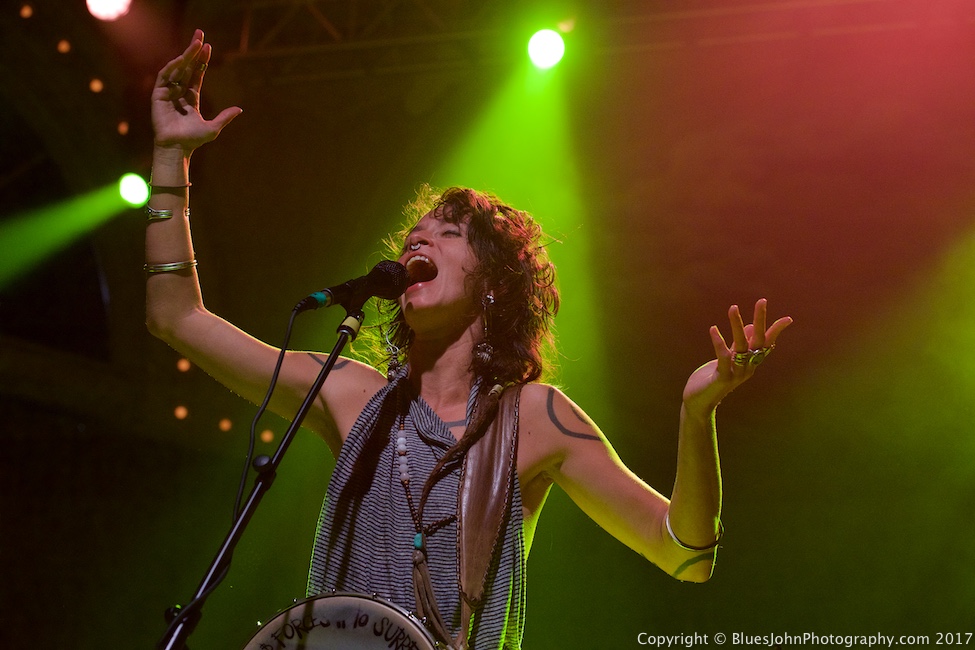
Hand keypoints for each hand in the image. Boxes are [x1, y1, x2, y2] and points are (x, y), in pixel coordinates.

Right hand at [151, 29, 240, 151]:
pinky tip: (181, 60)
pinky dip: (172, 67)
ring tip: (195, 44)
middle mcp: (179, 92)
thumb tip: (240, 109)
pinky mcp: (158, 96)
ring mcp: (168, 92)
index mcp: (191, 97)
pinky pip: (164, 77)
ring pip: (177, 69)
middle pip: (187, 67)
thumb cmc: (193, 140)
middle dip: (193, 51)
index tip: (207, 46)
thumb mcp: (213, 128)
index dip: (202, 60)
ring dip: (186, 56)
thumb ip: (225, 117)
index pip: (196, 74)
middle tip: (200, 34)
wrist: (177, 148)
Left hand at [682, 299, 792, 414]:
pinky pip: (723, 357)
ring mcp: (736, 373)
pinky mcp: (722, 377)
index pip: (767, 344)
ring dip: (738, 326)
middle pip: (758, 341)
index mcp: (750, 362)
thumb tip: (751, 327)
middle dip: (761, 320)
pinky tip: (713, 329)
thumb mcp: (728, 359)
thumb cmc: (712, 379)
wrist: (698, 403)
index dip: (776, 331)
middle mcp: (747, 367)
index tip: (788, 318)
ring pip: (741, 346)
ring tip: (733, 307)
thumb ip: (740, 345)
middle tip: (762, 301)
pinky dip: (719, 342)